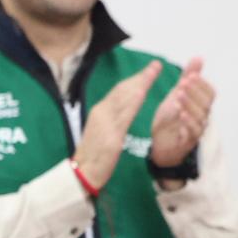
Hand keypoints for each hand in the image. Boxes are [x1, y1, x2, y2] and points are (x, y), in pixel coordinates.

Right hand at [73, 61, 161, 188]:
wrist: (82, 173)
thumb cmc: (93, 156)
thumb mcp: (102, 134)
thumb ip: (112, 121)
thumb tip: (121, 112)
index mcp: (100, 112)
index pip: (119, 91)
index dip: (134, 80)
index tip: (147, 71)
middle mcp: (101, 112)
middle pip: (123, 90)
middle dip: (140, 76)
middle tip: (155, 65)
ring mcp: (105, 122)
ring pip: (124, 97)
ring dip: (140, 83)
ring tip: (153, 72)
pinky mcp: (111, 134)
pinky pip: (124, 114)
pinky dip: (134, 100)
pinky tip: (143, 92)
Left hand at [150, 57, 214, 167]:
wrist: (161, 143)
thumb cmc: (172, 118)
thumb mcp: (177, 95)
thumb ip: (187, 78)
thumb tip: (198, 58)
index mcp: (201, 105)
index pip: (210, 93)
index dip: (202, 84)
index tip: (191, 75)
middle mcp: (203, 117)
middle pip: (206, 104)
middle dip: (195, 92)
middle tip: (183, 83)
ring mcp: (197, 130)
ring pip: (200, 117)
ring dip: (189, 105)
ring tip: (178, 95)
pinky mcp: (189, 141)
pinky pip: (193, 132)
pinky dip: (188, 123)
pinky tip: (181, 114)